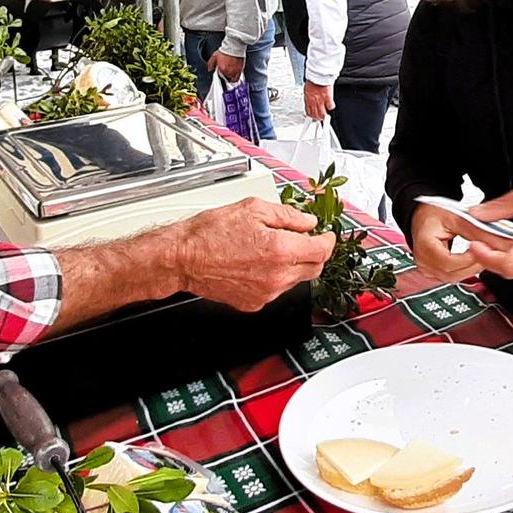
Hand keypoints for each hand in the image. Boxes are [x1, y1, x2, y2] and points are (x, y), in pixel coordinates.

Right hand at [166, 198, 333, 309]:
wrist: (183, 258)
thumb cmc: (210, 233)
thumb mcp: (253, 208)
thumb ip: (288, 216)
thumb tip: (308, 222)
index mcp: (280, 251)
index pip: (322, 251)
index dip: (329, 241)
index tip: (327, 235)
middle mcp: (276, 277)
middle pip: (314, 268)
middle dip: (314, 253)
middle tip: (303, 239)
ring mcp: (265, 293)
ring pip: (295, 280)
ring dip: (293, 265)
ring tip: (270, 248)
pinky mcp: (254, 303)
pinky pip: (275, 290)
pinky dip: (275, 277)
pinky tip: (257, 263)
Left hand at [207, 50, 245, 82]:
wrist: (233, 47)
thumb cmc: (225, 50)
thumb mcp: (214, 56)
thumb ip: (210, 63)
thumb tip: (209, 69)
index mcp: (222, 69)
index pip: (219, 75)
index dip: (220, 72)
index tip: (221, 70)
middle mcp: (228, 71)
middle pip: (225, 76)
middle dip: (225, 73)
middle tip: (225, 69)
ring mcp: (235, 71)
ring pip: (231, 78)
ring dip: (229, 75)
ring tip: (229, 71)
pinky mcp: (240, 70)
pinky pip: (236, 78)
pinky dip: (234, 78)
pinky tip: (233, 76)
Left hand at [303, 81, 333, 120]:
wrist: (318, 75)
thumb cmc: (313, 80)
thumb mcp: (307, 90)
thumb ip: (309, 97)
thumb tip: (309, 101)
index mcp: (307, 99)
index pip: (308, 112)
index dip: (311, 116)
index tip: (313, 117)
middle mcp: (313, 101)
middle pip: (315, 115)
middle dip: (318, 118)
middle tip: (320, 117)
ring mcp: (320, 101)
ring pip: (322, 114)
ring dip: (324, 115)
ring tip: (326, 115)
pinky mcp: (328, 98)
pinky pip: (330, 107)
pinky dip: (331, 107)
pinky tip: (331, 105)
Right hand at [407, 202, 481, 283]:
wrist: (423, 217)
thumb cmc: (433, 215)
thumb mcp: (455, 216)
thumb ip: (474, 230)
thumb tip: (494, 241)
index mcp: (424, 245)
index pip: (448, 262)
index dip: (468, 259)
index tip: (483, 250)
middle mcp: (423, 261)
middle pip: (452, 273)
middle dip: (473, 265)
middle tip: (488, 253)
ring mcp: (427, 269)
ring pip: (454, 277)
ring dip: (471, 268)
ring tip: (482, 255)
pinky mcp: (432, 272)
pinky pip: (452, 276)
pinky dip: (465, 270)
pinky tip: (473, 260)